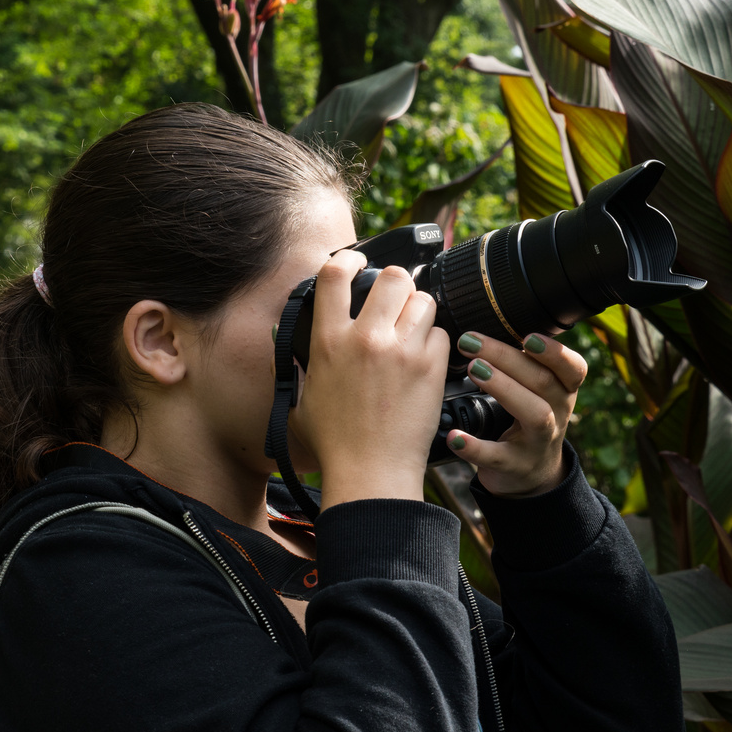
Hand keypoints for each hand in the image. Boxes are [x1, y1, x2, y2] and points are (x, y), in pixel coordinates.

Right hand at [290, 250, 449, 508]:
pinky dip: (435, 342)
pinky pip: (441, 334)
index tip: (357, 261)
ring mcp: (401, 351)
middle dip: (397, 283)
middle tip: (396, 299)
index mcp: (329, 341)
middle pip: (392, 277)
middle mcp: (366, 338)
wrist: (370, 472)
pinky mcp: (429, 368)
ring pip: (423, 301)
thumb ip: (299, 363)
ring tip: (412, 331)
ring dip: (419, 311)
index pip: (335, 275)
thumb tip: (290, 343)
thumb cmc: (334, 443)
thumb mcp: (302, 397)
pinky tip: (424, 359)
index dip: (348, 259)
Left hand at [448, 331, 586, 496]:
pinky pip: (499, 457)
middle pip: (543, 382)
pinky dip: (475, 447)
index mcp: (563, 390)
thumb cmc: (527, 418)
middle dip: (508, 358)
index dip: (555, 352)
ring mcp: (540, 442)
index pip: (574, 368)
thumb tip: (483, 323)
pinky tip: (455, 435)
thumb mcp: (536, 391)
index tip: (528, 337)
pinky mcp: (517, 467)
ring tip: (473, 371)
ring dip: (503, 388)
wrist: (531, 475)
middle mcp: (558, 414)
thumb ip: (521, 362)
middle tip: (471, 342)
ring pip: (534, 414)